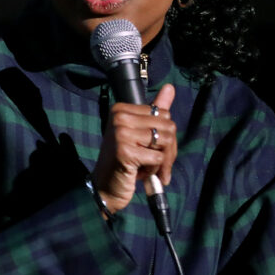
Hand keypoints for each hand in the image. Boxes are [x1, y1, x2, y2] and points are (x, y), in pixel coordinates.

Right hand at [92, 83, 177, 213]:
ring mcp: (121, 133)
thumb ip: (155, 110)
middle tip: (154, 163)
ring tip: (146, 167)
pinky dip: (154, 170)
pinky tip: (139, 173)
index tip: (154, 149)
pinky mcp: (125, 151)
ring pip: (166, 142)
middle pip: (169, 127)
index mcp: (121, 109)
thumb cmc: (123, 161)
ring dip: (161, 161)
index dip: (166, 136)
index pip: (164, 114)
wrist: (104, 187)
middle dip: (167, 150)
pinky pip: (158, 158)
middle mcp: (120, 117)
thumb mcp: (139, 133)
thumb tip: (170, 87)